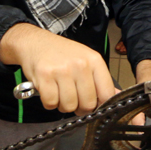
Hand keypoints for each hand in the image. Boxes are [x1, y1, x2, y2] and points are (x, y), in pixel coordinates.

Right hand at [2, 24, 116, 114]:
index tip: (92, 104)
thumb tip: (116, 97)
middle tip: (72, 98)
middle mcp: (80, 64)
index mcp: (94, 60)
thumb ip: (100, 80)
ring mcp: (62, 70)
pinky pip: (51, 103)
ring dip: (62, 105)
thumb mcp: (86, 60)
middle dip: (79, 107)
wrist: (35, 42)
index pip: (107, 94)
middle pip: (88, 104)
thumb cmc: (62, 54)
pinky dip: (49, 102)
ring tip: (59, 92)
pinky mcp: (45, 76)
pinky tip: (49, 90)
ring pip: (69, 106)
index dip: (100, 105)